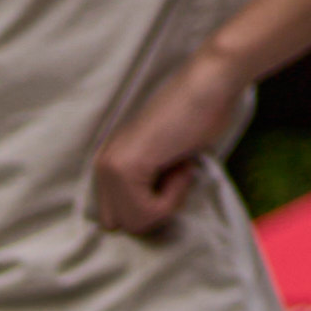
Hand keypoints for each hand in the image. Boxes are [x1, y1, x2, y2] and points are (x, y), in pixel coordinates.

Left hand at [86, 49, 257, 238]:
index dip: (150, 209)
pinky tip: (179, 163)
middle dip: (155, 212)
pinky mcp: (126, 168)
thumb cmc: (198, 118)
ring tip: (177, 165)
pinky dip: (174, 195)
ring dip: (167, 203)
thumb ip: (145, 188)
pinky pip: (150, 212)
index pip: (118, 220)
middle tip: (174, 176)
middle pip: (124, 226)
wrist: (209, 84)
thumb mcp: (163, 164)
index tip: (169, 179)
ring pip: (137, 224)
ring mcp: (110, 168)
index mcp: (107, 166)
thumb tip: (142, 224)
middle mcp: (101, 167)